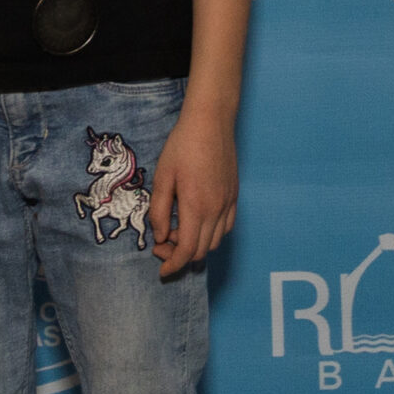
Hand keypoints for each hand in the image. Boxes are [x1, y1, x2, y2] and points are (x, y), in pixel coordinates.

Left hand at [148, 102, 237, 276]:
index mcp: (196, 206)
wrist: (211, 123)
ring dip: (196, 246)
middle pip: (202, 251)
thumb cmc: (182, 146)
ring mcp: (228, 203)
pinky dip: (211, 235)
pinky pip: (226, 227)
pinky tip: (197, 223)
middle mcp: (216, 209)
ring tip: (178, 231)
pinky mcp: (234, 196)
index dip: (173, 265)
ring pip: (215, 242)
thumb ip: (159, 211)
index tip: (162, 270)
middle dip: (181, 256)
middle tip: (162, 245)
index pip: (187, 250)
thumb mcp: (162, 178)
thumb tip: (161, 236)